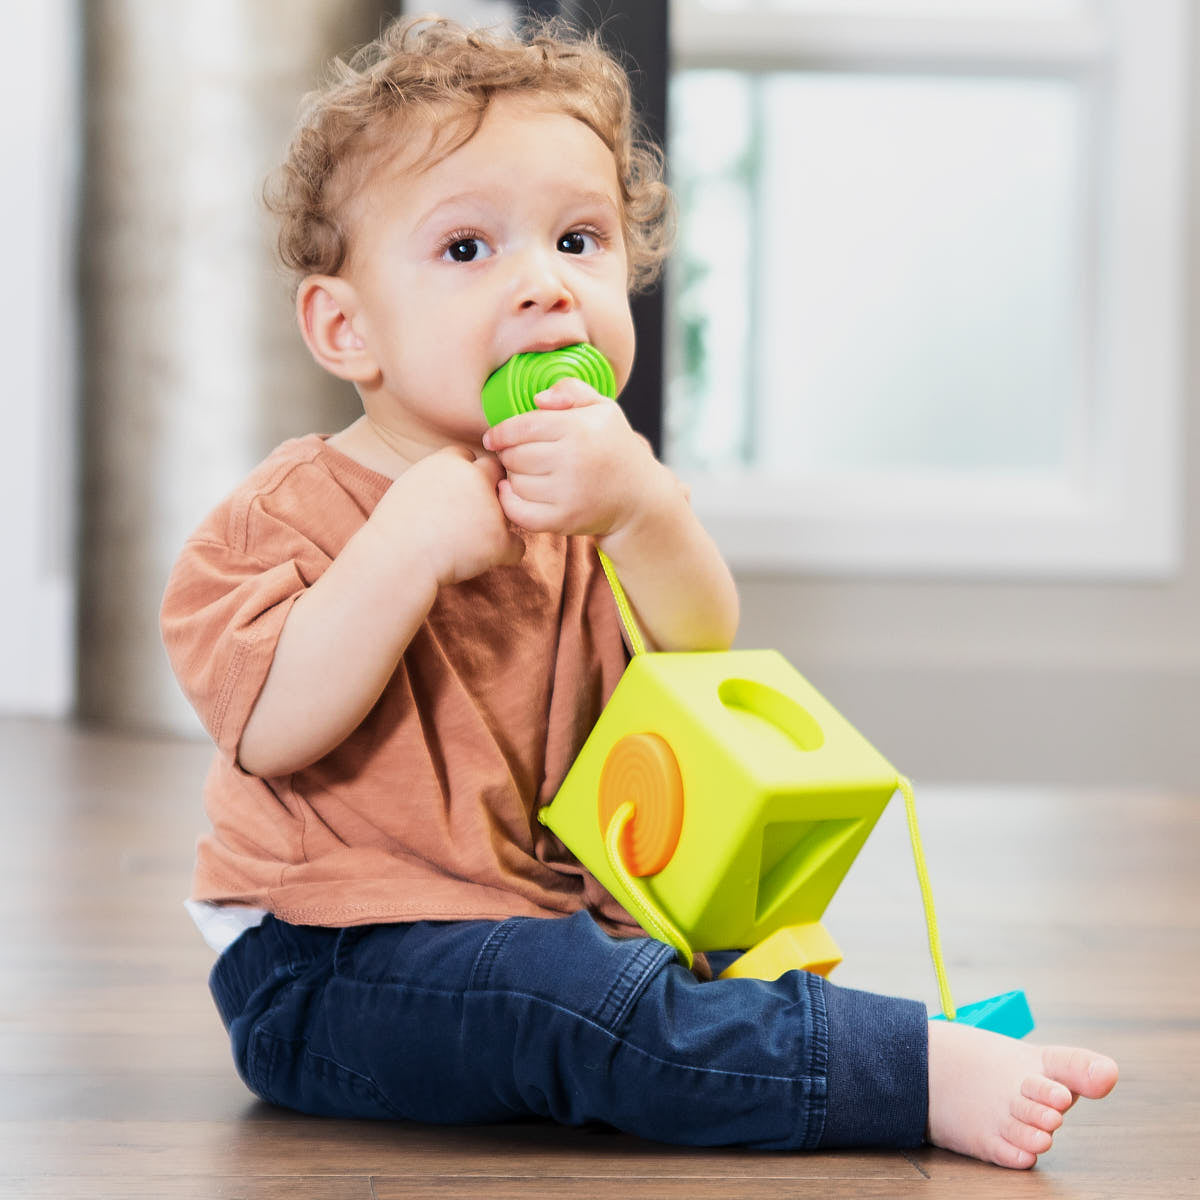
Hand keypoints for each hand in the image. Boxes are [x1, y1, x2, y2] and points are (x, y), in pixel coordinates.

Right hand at [369, 446, 524, 587]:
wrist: (396, 559)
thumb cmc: (395, 529)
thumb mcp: (409, 486)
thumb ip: (437, 477)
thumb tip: (456, 482)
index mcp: (449, 462)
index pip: (469, 457)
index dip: (464, 476)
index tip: (453, 496)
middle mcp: (475, 478)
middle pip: (495, 473)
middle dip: (488, 489)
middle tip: (471, 514)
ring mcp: (491, 508)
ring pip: (508, 509)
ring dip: (495, 522)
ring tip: (467, 542)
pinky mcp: (499, 539)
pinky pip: (517, 545)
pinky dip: (505, 553)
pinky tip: (485, 558)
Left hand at [481, 378, 670, 538]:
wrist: (639, 497)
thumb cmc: (615, 448)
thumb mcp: (603, 409)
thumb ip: (572, 390)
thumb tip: (538, 399)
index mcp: (580, 429)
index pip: (523, 426)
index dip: (501, 432)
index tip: (493, 437)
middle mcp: (574, 460)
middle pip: (515, 455)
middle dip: (510, 454)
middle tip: (520, 456)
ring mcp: (569, 493)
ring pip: (515, 482)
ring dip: (513, 477)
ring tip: (528, 473)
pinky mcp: (564, 519)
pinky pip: (519, 511)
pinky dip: (509, 502)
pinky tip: (514, 492)